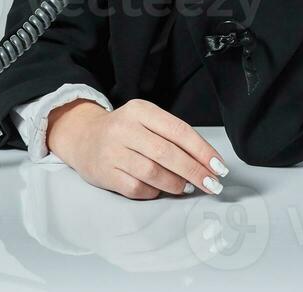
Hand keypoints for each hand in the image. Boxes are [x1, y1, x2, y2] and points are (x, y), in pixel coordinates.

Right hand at [45, 97, 229, 199]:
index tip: (219, 167)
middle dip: (194, 172)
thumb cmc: (125, 132)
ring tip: (185, 187)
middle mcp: (124, 128)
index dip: (202, 151)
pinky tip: (159, 190)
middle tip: (211, 184)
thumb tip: (205, 164)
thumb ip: (172, 137)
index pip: (178, 131)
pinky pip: (137, 188)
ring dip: (175, 184)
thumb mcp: (146, 121)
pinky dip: (153, 192)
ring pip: (153, 173)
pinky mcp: (105, 173)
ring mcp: (112, 151)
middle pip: (167, 153)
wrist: (83, 138)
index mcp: (140, 110)